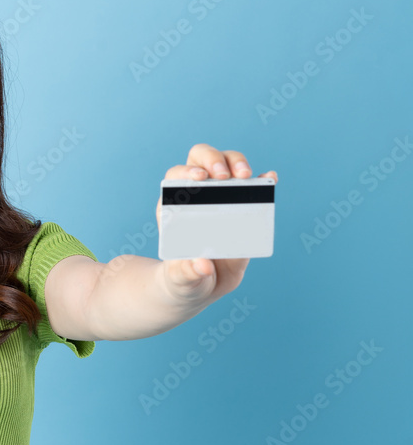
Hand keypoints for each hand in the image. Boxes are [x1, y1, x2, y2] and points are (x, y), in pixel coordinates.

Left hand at [154, 144, 278, 304]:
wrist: (200, 285)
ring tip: (247, 177)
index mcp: (174, 207)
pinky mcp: (241, 206)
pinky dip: (263, 178)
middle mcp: (196, 195)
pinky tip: (270, 178)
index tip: (200, 179)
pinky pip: (253, 185)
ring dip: (237, 163)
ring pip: (227, 164)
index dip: (187, 172)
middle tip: (225, 176)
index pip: (177, 177)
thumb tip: (202, 265)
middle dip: (213, 160)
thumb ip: (186, 273)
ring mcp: (220, 197)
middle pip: (200, 159)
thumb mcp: (181, 279)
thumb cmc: (183, 278)